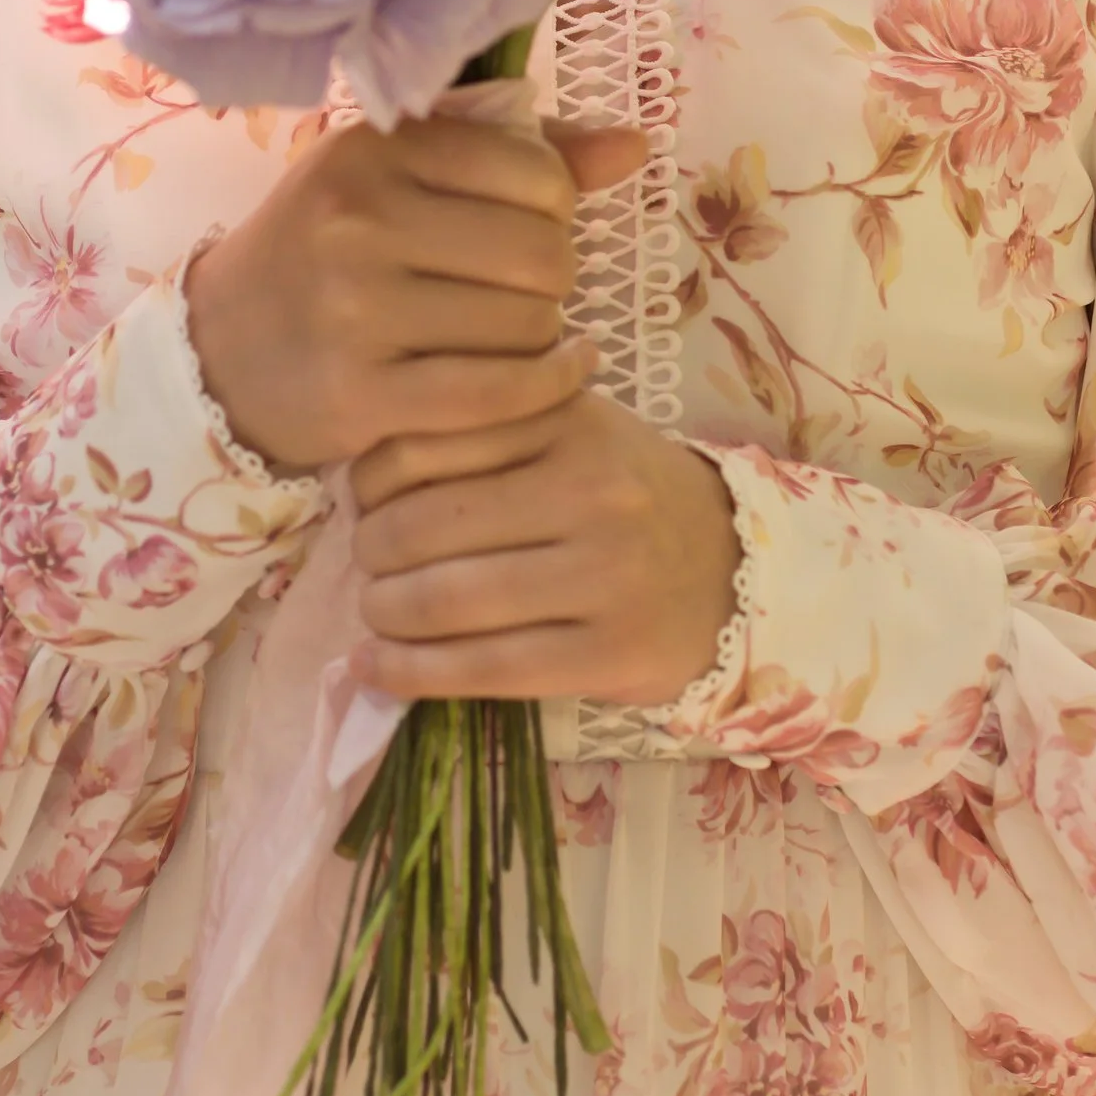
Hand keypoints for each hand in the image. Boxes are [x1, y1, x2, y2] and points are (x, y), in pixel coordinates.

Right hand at [183, 111, 647, 475]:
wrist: (222, 351)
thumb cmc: (329, 249)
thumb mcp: (400, 176)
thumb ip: (518, 154)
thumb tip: (633, 146)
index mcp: (372, 150)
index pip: (534, 170)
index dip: (555, 205)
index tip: (526, 224)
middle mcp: (358, 221)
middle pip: (542, 254)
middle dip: (555, 277)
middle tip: (523, 290)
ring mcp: (355, 310)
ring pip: (527, 326)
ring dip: (542, 336)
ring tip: (511, 332)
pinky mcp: (361, 394)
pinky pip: (500, 395)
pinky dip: (546, 390)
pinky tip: (555, 376)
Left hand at [345, 390, 741, 706]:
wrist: (734, 568)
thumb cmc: (629, 494)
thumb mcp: (572, 429)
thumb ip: (488, 430)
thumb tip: (361, 469)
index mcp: (569, 421)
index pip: (424, 443)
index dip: (368, 479)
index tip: (362, 501)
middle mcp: (592, 491)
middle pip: (425, 526)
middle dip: (370, 553)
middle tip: (366, 564)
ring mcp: (606, 575)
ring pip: (447, 601)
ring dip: (383, 615)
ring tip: (375, 615)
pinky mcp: (610, 654)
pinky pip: (485, 669)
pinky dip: (410, 674)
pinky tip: (376, 668)